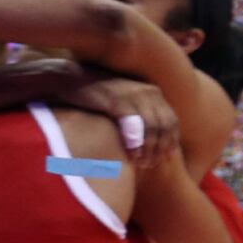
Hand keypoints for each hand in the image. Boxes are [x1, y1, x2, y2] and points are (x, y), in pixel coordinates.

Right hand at [57, 70, 179, 168]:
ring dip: (149, 148)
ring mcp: (133, 95)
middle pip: (164, 125)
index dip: (170, 140)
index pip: (171, 120)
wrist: (71, 78)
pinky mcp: (117, 100)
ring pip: (152, 126)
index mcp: (152, 93)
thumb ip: (139, 116)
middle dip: (160, 147)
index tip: (165, 157)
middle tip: (151, 164)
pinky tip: (132, 154)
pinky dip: (135, 141)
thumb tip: (148, 142)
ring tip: (142, 163)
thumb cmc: (97, 95)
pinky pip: (133, 123)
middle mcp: (148, 92)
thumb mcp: (124, 103)